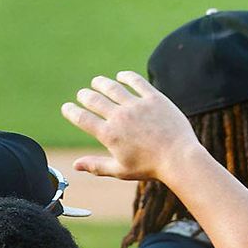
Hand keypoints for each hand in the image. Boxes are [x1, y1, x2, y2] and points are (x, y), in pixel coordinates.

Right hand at [61, 71, 200, 182]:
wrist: (179, 159)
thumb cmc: (151, 167)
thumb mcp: (121, 171)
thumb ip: (97, 166)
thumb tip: (75, 166)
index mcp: (109, 134)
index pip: (81, 118)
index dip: (70, 111)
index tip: (67, 108)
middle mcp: (119, 117)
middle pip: (93, 99)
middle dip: (84, 96)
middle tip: (83, 95)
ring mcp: (136, 105)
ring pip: (111, 87)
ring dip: (100, 83)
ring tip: (97, 82)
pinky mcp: (154, 98)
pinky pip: (136, 81)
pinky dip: (126, 76)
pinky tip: (121, 76)